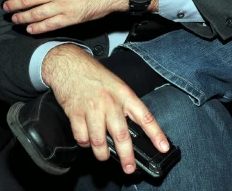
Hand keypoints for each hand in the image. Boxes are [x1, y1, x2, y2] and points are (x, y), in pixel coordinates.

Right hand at [43, 44, 169, 172]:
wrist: (68, 64)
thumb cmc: (93, 75)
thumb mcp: (116, 85)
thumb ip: (124, 106)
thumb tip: (130, 132)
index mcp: (124, 94)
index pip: (145, 116)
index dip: (156, 134)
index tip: (163, 147)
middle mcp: (109, 103)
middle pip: (122, 136)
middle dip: (127, 156)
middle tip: (129, 168)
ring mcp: (92, 109)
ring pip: (99, 142)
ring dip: (102, 153)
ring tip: (104, 155)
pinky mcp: (75, 113)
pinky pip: (82, 137)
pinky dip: (85, 143)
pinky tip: (87, 139)